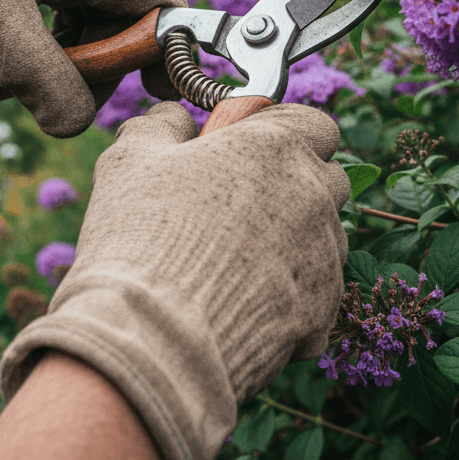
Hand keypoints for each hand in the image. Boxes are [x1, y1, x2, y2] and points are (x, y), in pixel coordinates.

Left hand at [0, 0, 185, 136]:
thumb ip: (38, 73)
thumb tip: (75, 126)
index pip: (162, 1)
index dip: (164, 49)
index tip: (146, 92)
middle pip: (122, 24)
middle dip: (89, 69)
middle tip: (45, 98)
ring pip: (79, 30)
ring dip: (47, 68)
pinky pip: (44, 24)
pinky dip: (19, 56)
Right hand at [0, 101, 349, 459]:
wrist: (151, 340)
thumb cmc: (139, 238)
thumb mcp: (131, 159)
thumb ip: (161, 125)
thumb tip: (173, 119)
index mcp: (275, 147)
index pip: (313, 124)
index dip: (282, 133)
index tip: (249, 150)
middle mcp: (313, 195)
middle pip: (327, 178)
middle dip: (294, 185)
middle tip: (241, 204)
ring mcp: (324, 255)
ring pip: (326, 236)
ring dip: (296, 239)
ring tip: (237, 261)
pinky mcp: (323, 311)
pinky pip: (319, 292)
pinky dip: (291, 295)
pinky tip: (245, 304)